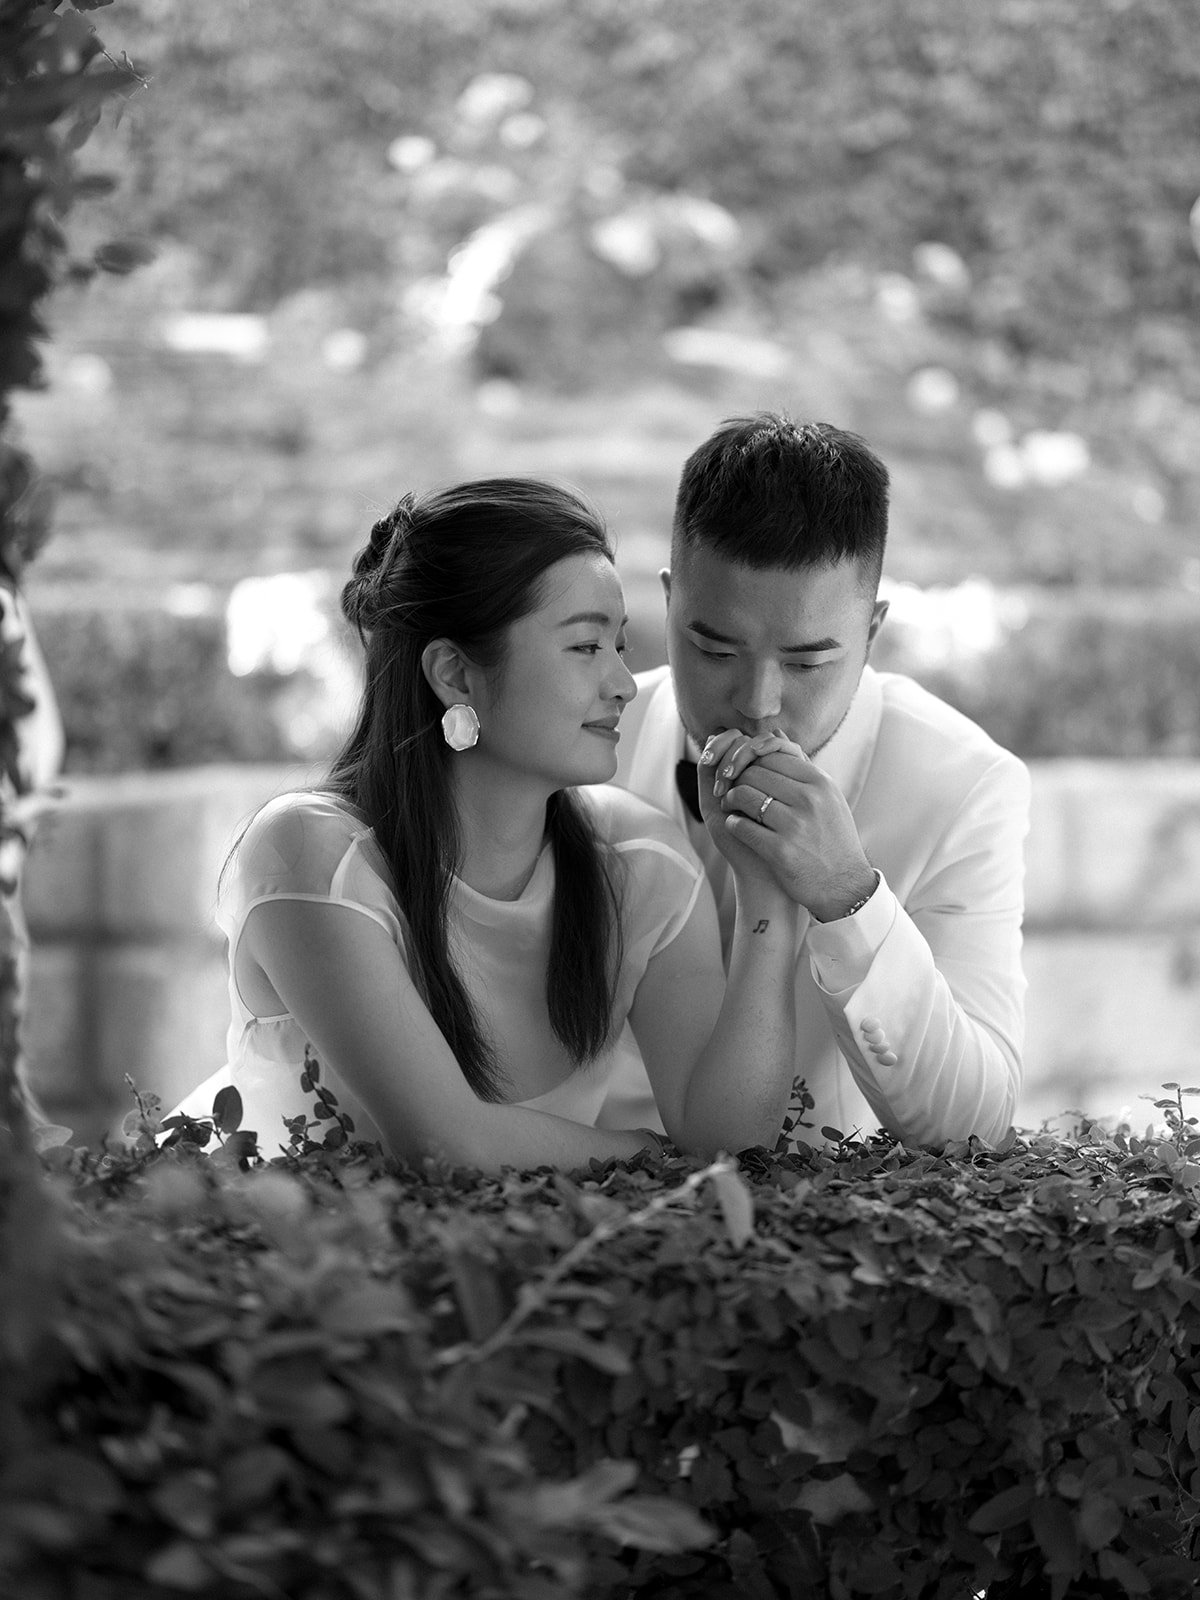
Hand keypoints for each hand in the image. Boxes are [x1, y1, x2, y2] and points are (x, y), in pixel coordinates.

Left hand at [707, 731, 875, 921]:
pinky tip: (737, 826)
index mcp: (820, 782)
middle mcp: (809, 800)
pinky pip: (741, 826)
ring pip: (743, 795)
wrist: (845, 886)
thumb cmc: (833, 838)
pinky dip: (734, 824)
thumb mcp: (828, 797)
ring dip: (731, 800)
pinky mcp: (780, 851)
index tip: (743, 772)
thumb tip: (775, 736)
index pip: (772, 754)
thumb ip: (801, 767)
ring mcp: (795, 825)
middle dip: (737, 779)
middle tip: (730, 790)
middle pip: (754, 772)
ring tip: (731, 807)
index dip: (751, 761)